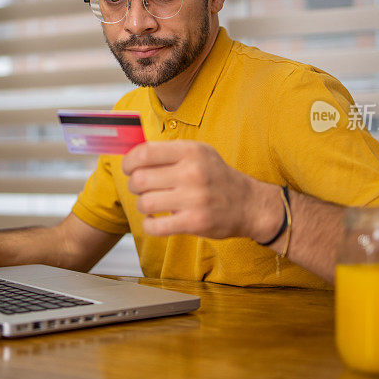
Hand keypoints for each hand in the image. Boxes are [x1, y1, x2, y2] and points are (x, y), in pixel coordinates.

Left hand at [122, 140, 279, 239]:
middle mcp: (192, 173)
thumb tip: (132, 154)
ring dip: (143, 205)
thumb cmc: (217, 177)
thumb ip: (169, 152)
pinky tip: (156, 220)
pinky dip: (149, 225)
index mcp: (191, 151)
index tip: (128, 168)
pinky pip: (154, 226)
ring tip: (152, 204)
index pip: (144, 153)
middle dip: (134, 185)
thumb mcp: (200, 153)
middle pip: (140, 179)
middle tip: (141, 188)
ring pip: (145, 203)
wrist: (249, 204)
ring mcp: (193, 199)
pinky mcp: (194, 222)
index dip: (129, 162)